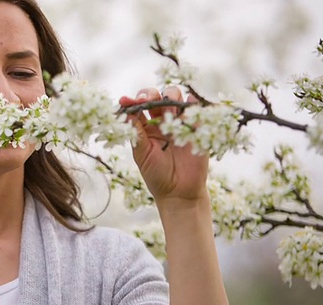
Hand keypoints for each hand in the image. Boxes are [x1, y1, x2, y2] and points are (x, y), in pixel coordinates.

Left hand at [119, 87, 208, 203]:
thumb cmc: (157, 175)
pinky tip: (188, 106)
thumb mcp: (142, 155)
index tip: (125, 100)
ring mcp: (180, 122)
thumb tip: (125, 114)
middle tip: (147, 100)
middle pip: (157, 96)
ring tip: (168, 111)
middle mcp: (162, 121)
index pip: (139, 106)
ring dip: (170, 97)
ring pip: (176, 97)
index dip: (132, 100)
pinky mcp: (197, 127)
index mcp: (146, 127)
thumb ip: (136, 134)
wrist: (180, 192)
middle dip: (150, 94)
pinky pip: (196, 108)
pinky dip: (193, 102)